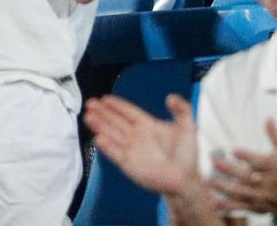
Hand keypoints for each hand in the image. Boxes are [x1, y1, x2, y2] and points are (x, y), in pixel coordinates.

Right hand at [84, 93, 202, 198]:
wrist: (185, 179)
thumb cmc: (187, 155)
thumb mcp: (188, 126)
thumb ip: (182, 108)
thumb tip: (170, 97)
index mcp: (148, 125)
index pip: (128, 112)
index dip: (117, 105)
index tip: (105, 98)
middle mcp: (137, 136)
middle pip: (115, 121)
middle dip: (103, 112)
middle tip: (90, 103)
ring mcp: (131, 150)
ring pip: (112, 134)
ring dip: (100, 125)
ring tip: (88, 116)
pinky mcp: (129, 164)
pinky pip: (115, 153)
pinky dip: (106, 146)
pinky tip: (98, 138)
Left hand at [209, 121, 276, 216]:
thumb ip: (275, 135)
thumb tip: (268, 118)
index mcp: (274, 167)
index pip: (260, 162)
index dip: (247, 157)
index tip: (234, 150)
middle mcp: (267, 183)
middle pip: (248, 177)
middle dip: (231, 170)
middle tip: (215, 162)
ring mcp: (260, 196)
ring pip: (241, 192)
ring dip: (225, 187)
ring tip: (209, 180)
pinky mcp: (255, 206)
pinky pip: (240, 207)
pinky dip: (226, 206)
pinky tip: (213, 203)